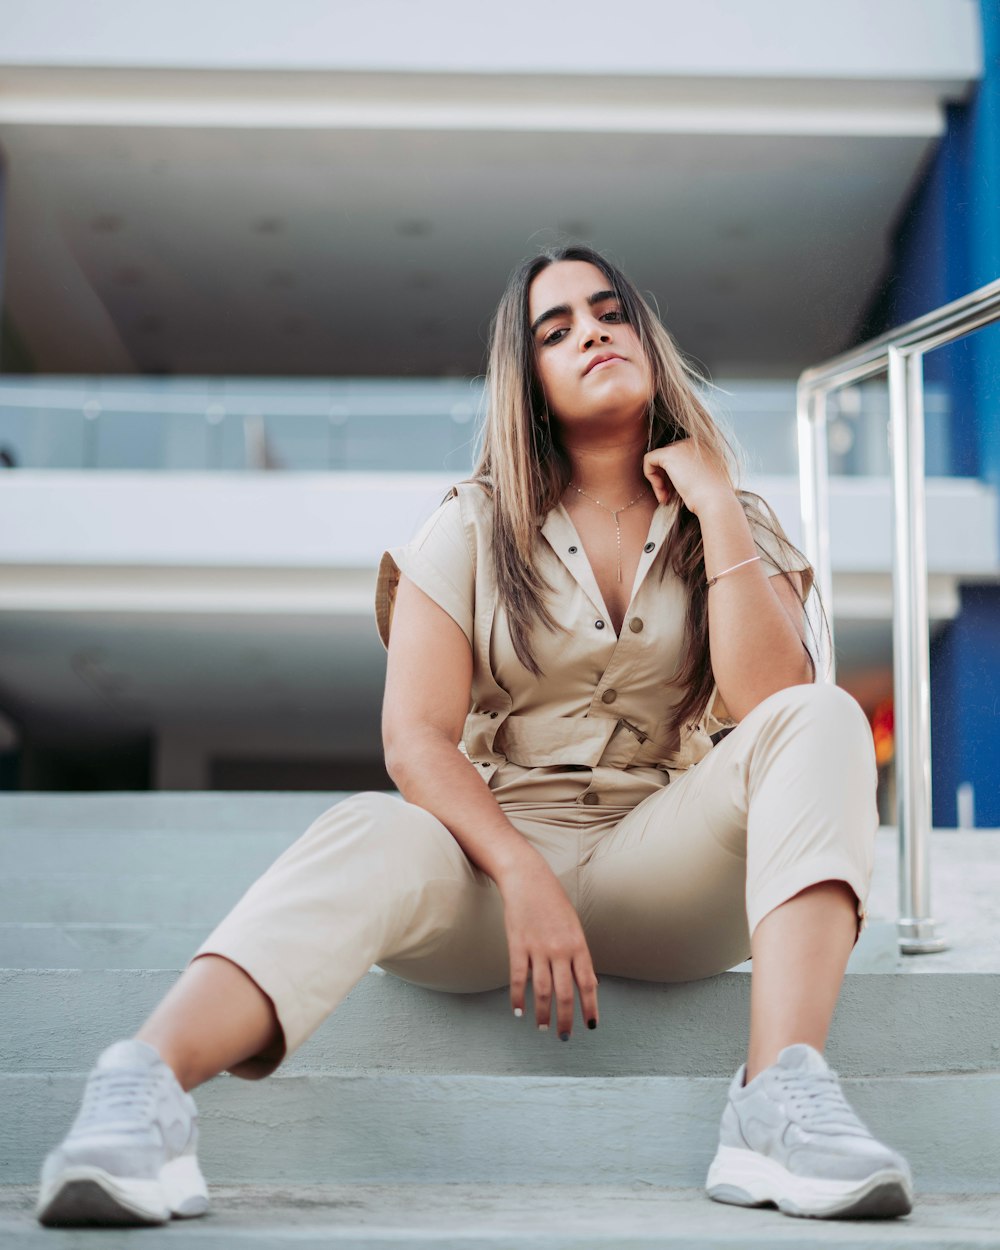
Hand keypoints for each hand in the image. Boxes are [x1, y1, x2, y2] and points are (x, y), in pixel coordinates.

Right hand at [499, 854, 598, 1037]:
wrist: (528, 879)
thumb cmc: (553, 902)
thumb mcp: (574, 927)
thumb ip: (580, 955)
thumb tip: (591, 983)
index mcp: (578, 945)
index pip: (588, 983)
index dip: (590, 1007)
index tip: (591, 1025)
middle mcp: (560, 949)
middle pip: (565, 993)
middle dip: (566, 1019)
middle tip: (564, 1036)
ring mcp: (538, 948)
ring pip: (543, 990)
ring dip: (543, 1013)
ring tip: (543, 1028)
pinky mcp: (518, 945)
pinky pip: (518, 978)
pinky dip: (518, 997)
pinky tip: (518, 1011)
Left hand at [642, 440, 733, 516]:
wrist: (716, 501)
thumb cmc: (713, 497)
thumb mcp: (706, 480)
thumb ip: (692, 472)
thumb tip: (675, 475)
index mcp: (704, 446)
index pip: (679, 457)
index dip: (674, 476)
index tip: (676, 493)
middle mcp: (693, 441)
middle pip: (668, 458)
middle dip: (665, 479)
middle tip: (669, 497)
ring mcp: (682, 445)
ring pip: (658, 460)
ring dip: (658, 481)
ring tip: (666, 498)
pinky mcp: (669, 453)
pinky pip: (649, 460)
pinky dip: (651, 477)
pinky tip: (662, 492)